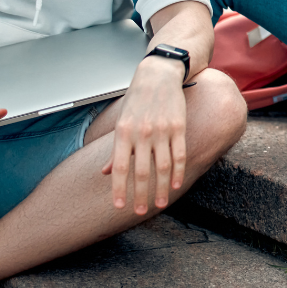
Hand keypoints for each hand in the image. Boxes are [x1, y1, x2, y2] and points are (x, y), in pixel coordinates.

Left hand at [101, 55, 186, 213]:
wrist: (158, 75)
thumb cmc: (137, 101)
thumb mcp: (121, 122)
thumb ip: (116, 149)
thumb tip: (106, 172)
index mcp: (123, 133)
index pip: (120, 167)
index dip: (120, 189)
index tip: (120, 207)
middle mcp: (142, 133)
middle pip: (141, 171)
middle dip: (141, 195)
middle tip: (140, 212)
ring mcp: (162, 130)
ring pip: (162, 166)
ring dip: (162, 188)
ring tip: (161, 204)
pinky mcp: (179, 126)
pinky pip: (179, 154)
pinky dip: (178, 172)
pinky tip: (177, 184)